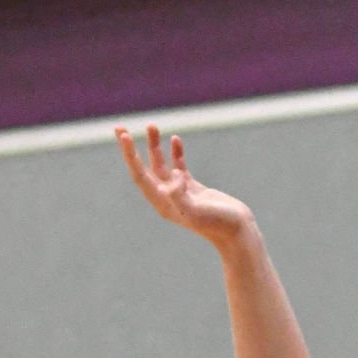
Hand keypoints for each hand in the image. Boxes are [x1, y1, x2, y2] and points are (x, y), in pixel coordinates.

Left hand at [116, 125, 254, 248]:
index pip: (140, 175)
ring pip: (161, 164)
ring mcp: (179, 192)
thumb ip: (181, 197)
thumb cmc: (219, 224)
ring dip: (154, 145)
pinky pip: (179, 166)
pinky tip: (175, 139)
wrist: (237, 232)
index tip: (124, 135)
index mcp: (162, 202)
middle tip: (119, 128)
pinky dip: (176, 153)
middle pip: (143, 168)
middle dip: (131, 149)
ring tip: (151, 126)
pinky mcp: (193, 188)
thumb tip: (171, 179)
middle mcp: (166, 197)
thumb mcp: (198, 211)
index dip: (130, 155)